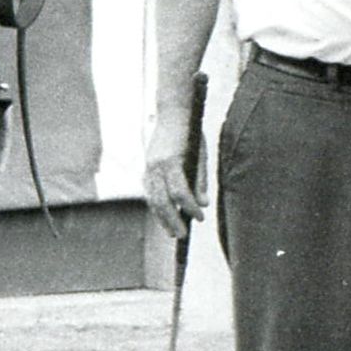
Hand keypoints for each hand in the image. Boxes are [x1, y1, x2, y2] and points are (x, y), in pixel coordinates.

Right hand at [142, 119, 203, 239]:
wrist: (172, 114)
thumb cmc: (191, 134)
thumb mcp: (201, 154)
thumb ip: (201, 179)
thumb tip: (204, 204)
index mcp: (171, 161)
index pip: (180, 192)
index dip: (190, 207)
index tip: (200, 218)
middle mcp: (155, 167)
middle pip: (161, 201)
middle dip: (171, 220)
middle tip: (182, 236)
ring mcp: (147, 168)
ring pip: (152, 199)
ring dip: (162, 218)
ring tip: (172, 232)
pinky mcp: (146, 170)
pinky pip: (149, 193)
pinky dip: (156, 207)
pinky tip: (164, 217)